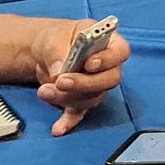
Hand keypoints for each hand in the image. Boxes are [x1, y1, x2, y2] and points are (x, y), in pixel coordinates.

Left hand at [30, 18, 130, 135]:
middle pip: (108, 80)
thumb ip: (58, 50)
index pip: (120, 52)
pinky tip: (58, 129)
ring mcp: (96, 86)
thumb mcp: (55, 36)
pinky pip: (78, 113)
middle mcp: (108, 67)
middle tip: (61, 81)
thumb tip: (59, 71)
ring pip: (91, 97)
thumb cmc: (59, 37)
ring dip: (67, 98)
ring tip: (44, 91)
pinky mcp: (81, 101)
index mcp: (109, 43)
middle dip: (84, 83)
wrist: (48, 51)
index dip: (108, 59)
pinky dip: (68, 122)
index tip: (89, 63)